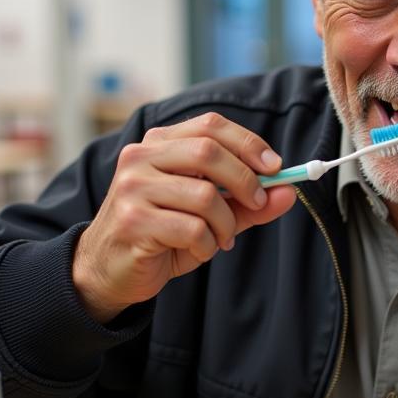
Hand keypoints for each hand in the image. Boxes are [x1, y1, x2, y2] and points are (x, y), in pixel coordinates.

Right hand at [73, 112, 296, 321]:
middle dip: (245, 180)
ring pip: (205, 195)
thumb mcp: (210, 216)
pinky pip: (192, 229)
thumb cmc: (162, 236)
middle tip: (257, 204)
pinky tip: (200, 250)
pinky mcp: (133, 221)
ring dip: (226, 223)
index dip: (248, 143)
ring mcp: (133, 188)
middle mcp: (141, 157)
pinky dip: (208, 245)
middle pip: (209, 152)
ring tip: (222, 238)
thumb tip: (289, 191)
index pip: (210, 126)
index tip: (275, 167)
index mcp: (158, 144)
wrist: (109, 271)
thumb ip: (247, 203)